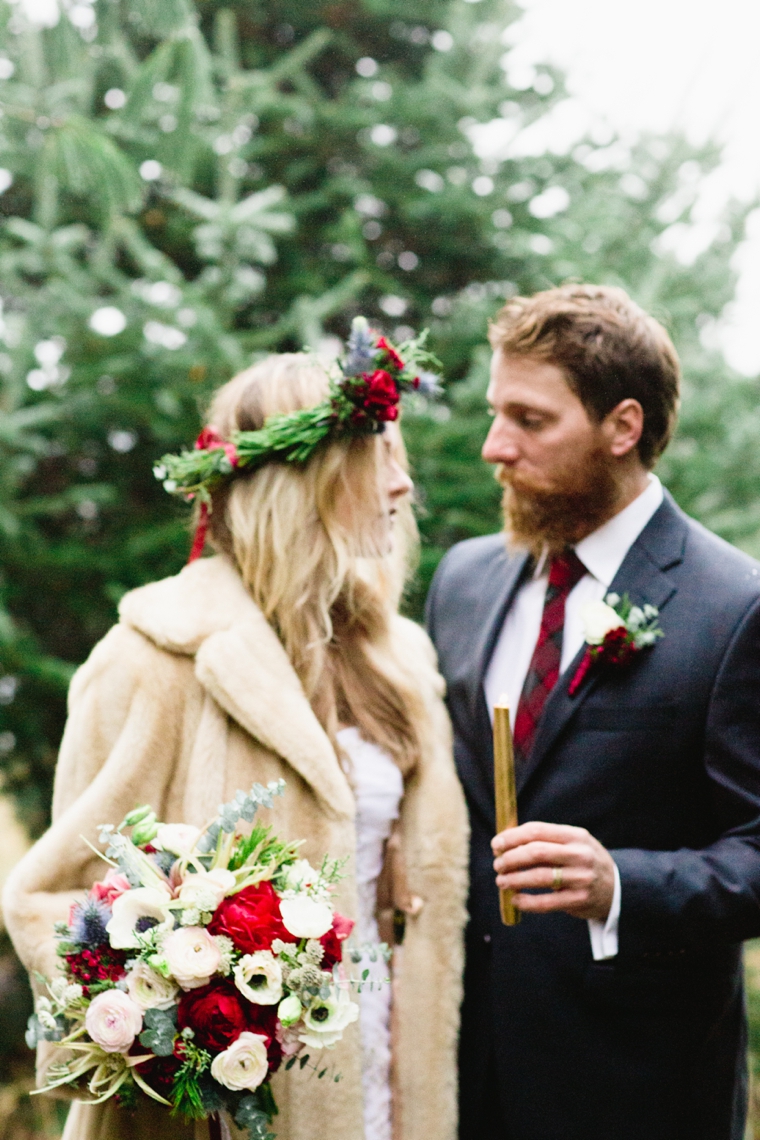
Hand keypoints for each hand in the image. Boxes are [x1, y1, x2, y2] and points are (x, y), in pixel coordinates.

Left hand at [492, 821, 615, 920]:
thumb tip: (505, 843)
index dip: (512, 837)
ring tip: (501, 881)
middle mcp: (580, 855)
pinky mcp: (579, 900)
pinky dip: (527, 901)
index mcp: (575, 836)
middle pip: (536, 852)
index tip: (496, 844)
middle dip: (511, 858)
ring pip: (539, 877)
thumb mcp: (573, 844)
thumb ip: (545, 841)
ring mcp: (581, 878)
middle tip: (498, 864)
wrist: (617, 889)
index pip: (537, 831)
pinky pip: (547, 902)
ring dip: (514, 879)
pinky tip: (515, 899)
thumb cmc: (583, 863)